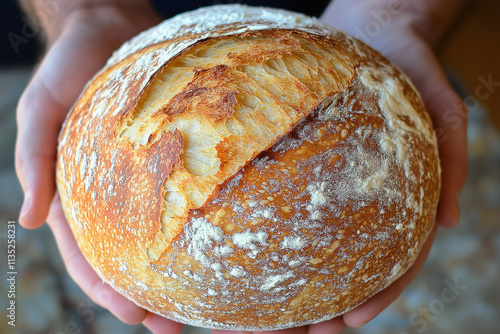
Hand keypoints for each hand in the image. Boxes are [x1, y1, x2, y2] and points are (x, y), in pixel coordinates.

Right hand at [15, 2, 182, 331]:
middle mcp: (109, 196)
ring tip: (203, 304)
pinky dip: (192, 226)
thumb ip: (32, 161)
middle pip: (126, 257)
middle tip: (174, 327)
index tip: (134, 316)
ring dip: (173, 272)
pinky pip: (181, 197)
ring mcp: (140, 180)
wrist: (110, 28)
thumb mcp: (39, 109)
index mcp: (74, 195)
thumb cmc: (69, 67)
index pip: (87, 255)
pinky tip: (215, 245)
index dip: (106, 290)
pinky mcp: (169, 158)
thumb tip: (26, 221)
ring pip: (156, 236)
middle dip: (145, 296)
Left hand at [292, 0, 465, 331]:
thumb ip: (451, 158)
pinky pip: (284, 199)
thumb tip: (451, 220)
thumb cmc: (410, 67)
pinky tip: (243, 246)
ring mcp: (331, 183)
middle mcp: (360, 199)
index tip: (348, 324)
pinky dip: (269, 228)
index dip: (376, 295)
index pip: (391, 260)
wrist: (374, 28)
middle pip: (345, 263)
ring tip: (263, 311)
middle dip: (324, 302)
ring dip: (292, 279)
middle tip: (298, 333)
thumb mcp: (440, 108)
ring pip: (312, 242)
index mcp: (397, 198)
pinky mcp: (303, 159)